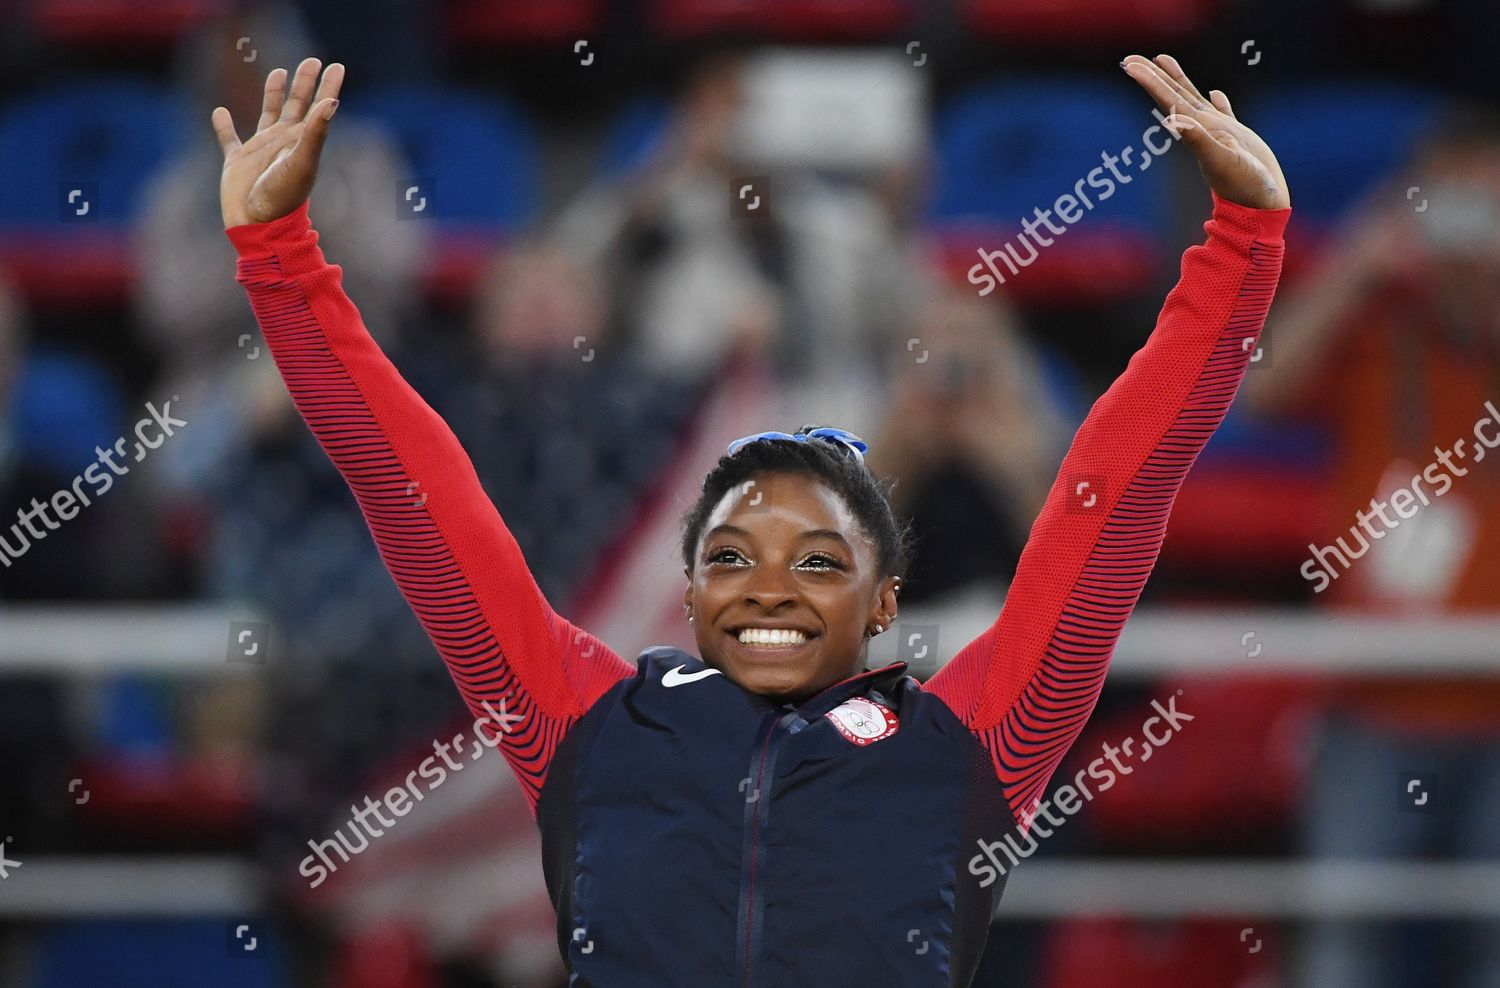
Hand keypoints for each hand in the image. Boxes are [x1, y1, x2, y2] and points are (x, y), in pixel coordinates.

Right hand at [212, 57, 344, 228]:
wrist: (260, 224)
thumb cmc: (283, 196)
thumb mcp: (302, 162)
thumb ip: (316, 132)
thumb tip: (332, 101)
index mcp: (300, 141)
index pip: (318, 107)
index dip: (327, 86)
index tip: (336, 65)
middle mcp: (283, 142)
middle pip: (296, 105)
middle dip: (304, 83)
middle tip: (312, 61)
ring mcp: (260, 151)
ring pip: (268, 114)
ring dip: (273, 93)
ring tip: (278, 72)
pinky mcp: (237, 162)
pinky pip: (229, 139)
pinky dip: (224, 126)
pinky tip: (220, 113)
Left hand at [1122, 54, 1290, 210]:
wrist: (1261, 208)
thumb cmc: (1244, 186)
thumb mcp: (1221, 160)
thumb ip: (1198, 139)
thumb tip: (1172, 119)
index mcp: (1197, 130)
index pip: (1168, 100)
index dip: (1150, 81)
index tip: (1129, 65)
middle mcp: (1203, 130)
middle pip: (1173, 96)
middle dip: (1153, 76)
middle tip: (1131, 59)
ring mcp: (1219, 134)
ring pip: (1194, 100)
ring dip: (1178, 81)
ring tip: (1163, 60)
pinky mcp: (1238, 140)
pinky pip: (1224, 114)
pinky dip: (1218, 102)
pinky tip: (1215, 94)